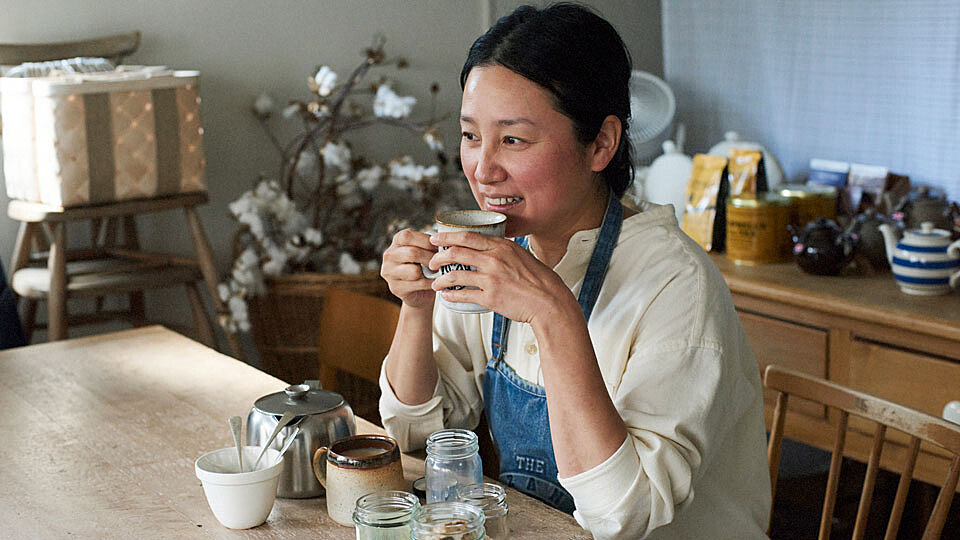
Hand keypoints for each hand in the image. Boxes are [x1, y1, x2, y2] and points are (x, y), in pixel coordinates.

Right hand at [380, 228, 437, 308]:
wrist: (420, 292)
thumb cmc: (426, 266)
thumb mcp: (426, 250)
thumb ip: (430, 244)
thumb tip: (445, 242)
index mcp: (397, 241)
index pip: (408, 236)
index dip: (426, 241)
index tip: (439, 248)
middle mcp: (389, 255)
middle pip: (412, 253)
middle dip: (431, 258)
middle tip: (442, 262)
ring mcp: (389, 272)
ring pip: (414, 271)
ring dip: (430, 272)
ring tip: (437, 272)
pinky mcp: (395, 288)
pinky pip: (418, 284)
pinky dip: (431, 283)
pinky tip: (435, 282)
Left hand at [428, 232, 578, 325]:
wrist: (549, 301)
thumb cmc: (539, 280)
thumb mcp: (522, 255)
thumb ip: (504, 251)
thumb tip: (491, 247)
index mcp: (501, 246)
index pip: (466, 236)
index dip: (446, 237)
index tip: (435, 239)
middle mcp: (493, 259)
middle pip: (455, 253)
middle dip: (438, 257)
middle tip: (432, 262)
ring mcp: (490, 278)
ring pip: (454, 275)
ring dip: (440, 279)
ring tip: (435, 283)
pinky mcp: (490, 297)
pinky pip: (463, 295)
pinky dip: (450, 295)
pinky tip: (446, 296)